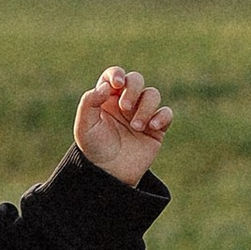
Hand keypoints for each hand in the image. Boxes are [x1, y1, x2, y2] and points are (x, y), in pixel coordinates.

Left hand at [73, 67, 171, 185]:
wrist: (110, 174)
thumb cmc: (94, 149)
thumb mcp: (84, 126)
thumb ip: (89, 102)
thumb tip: (105, 86)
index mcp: (107, 98)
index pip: (114, 76)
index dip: (117, 74)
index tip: (117, 85)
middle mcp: (126, 102)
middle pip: (136, 80)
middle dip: (133, 89)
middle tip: (125, 108)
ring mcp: (142, 114)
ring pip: (152, 94)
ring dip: (146, 106)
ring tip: (136, 126)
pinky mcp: (156, 128)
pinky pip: (166, 113)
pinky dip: (162, 116)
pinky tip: (152, 126)